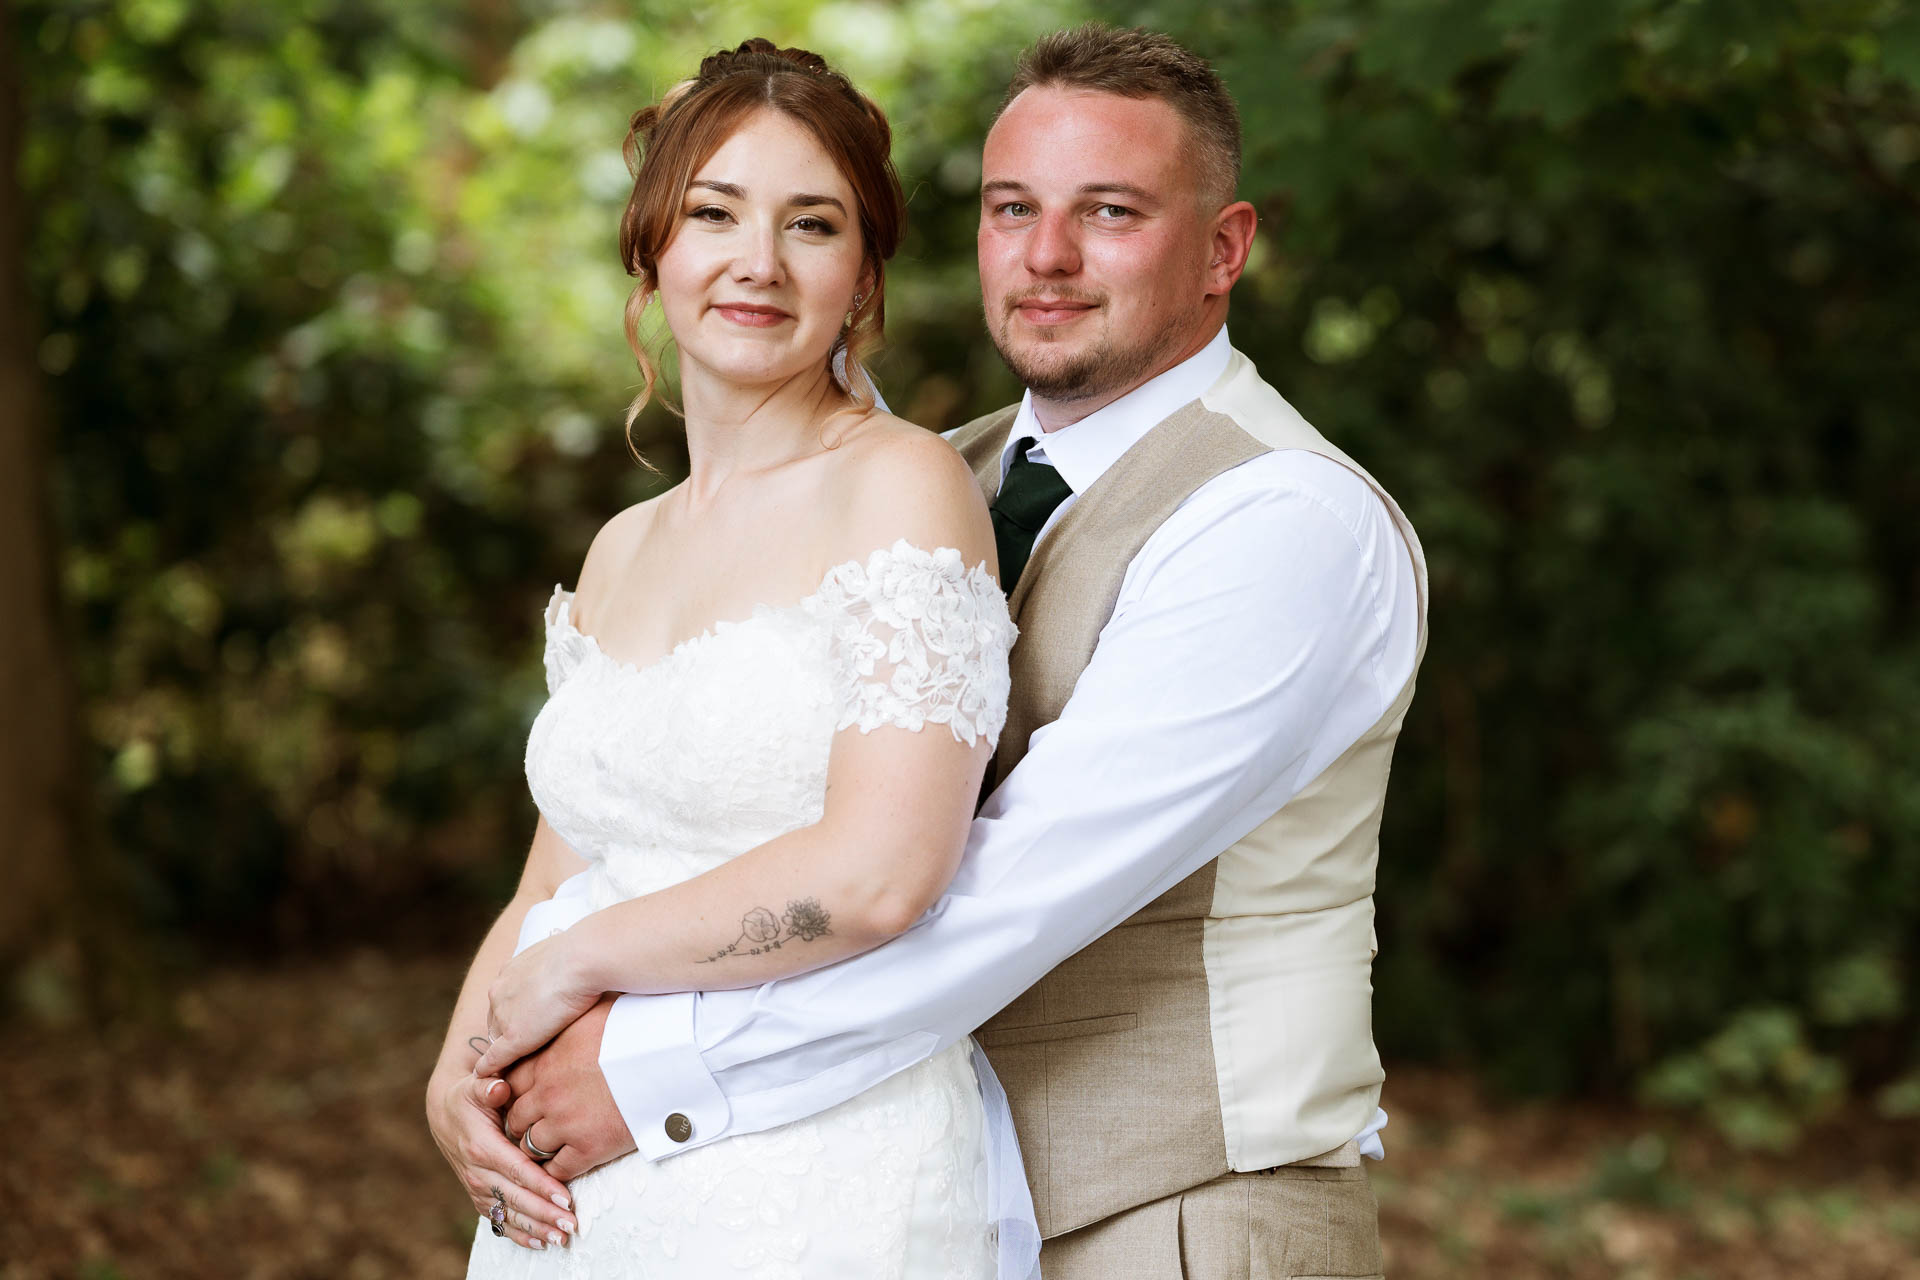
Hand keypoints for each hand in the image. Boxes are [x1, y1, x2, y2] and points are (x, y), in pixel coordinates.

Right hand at [425, 1064, 576, 1250]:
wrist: (445, 1113)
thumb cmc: (470, 1096)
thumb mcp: (476, 1084)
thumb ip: (489, 1086)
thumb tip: (499, 1088)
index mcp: (480, 1146)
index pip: (516, 1170)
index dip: (541, 1186)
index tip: (565, 1199)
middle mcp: (477, 1172)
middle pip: (515, 1198)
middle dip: (544, 1214)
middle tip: (571, 1224)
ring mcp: (476, 1188)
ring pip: (508, 1215)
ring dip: (535, 1228)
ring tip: (561, 1238)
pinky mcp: (479, 1196)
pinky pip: (498, 1221)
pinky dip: (518, 1234)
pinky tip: (540, 1243)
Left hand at [474, 930, 602, 1076]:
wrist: (582, 959)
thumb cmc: (583, 953)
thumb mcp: (564, 952)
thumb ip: (558, 963)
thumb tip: (576, 963)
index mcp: (510, 971)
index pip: (506, 999)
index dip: (516, 1013)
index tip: (529, 1020)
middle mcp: (499, 991)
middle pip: (497, 1020)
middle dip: (509, 1030)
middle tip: (528, 1043)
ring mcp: (503, 1015)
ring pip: (498, 1039)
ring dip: (506, 1048)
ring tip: (520, 1062)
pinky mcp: (513, 1038)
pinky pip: (494, 1058)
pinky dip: (489, 1067)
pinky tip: (489, 1075)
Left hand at [503, 996, 636, 1182]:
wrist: (671, 1057)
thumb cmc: (638, 1028)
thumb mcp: (594, 1013)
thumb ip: (569, 1021)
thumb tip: (566, 1009)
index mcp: (546, 1059)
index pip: (510, 1082)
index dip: (515, 1092)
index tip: (525, 1096)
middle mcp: (548, 1093)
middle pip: (515, 1118)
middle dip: (523, 1123)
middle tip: (536, 1125)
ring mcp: (565, 1123)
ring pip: (530, 1146)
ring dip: (538, 1148)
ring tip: (551, 1147)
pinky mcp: (587, 1148)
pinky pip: (557, 1169)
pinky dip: (556, 1171)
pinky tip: (565, 1165)